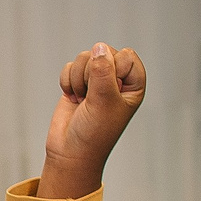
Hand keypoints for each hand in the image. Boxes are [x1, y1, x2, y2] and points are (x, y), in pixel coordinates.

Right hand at [38, 42, 146, 200]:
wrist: (70, 153)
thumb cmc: (94, 133)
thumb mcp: (104, 101)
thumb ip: (103, 71)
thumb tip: (99, 47)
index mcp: (133, 83)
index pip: (125, 56)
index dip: (113, 70)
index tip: (108, 93)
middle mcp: (116, 79)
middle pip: (103, 53)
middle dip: (91, 73)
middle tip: (91, 97)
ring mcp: (96, 80)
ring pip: (85, 57)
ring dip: (78, 79)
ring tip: (82, 100)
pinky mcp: (77, 83)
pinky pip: (69, 67)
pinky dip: (67, 82)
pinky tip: (72, 98)